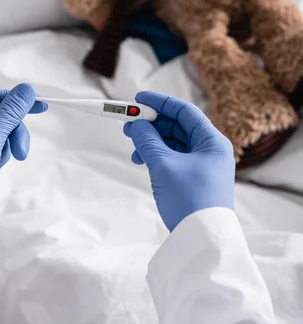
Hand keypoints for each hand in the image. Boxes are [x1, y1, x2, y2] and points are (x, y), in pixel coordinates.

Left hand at [0, 84, 47, 221]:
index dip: (19, 102)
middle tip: (21, 151)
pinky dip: (2, 153)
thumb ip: (12, 110)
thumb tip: (28, 88)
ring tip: (4, 160)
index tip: (42, 107)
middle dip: (14, 132)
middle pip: (2, 115)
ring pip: (3, 131)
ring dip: (9, 144)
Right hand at [123, 91, 234, 231]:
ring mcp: (204, 165)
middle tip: (128, 124)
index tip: (138, 98)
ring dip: (152, 142)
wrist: (203, 242)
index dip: (160, 102)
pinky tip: (141, 161)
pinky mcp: (195, 179)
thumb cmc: (189, 199)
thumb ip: (147, 140)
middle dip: (152, 124)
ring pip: (174, 143)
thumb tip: (136, 125)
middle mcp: (211, 149)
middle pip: (178, 126)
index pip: (184, 111)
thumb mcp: (164, 165)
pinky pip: (174, 158)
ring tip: (132, 148)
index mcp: (212, 141)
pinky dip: (157, 156)